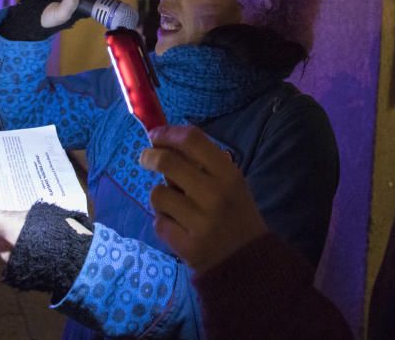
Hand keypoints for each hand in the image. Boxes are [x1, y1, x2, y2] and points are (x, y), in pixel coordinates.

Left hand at [140, 126, 267, 273]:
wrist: (248, 262)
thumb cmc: (236, 214)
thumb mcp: (230, 184)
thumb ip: (203, 165)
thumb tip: (165, 143)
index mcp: (228, 175)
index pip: (193, 140)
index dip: (169, 133)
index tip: (156, 134)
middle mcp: (215, 194)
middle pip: (168, 162)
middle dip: (150, 156)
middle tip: (146, 158)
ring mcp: (200, 222)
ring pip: (158, 195)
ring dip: (160, 196)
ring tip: (173, 204)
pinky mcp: (187, 245)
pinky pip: (159, 223)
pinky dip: (164, 222)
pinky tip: (178, 227)